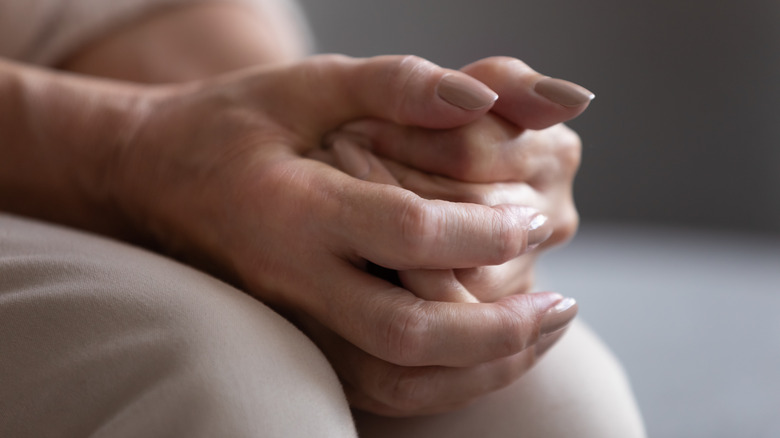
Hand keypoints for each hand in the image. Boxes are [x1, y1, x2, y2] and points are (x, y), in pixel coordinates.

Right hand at [110, 55, 578, 414]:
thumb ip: (398, 85)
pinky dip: (447, 384)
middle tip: (561, 300)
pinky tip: (490, 352)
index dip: (484, 230)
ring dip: (483, 370)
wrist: (156, 180)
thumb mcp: (308, 85)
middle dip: (500, 328)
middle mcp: (291, 280)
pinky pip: (380, 388)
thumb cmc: (234, 124)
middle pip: (407, 334)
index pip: (406, 233)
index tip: (530, 215)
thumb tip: (486, 97)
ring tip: (543, 333)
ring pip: (397, 380)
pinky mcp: (301, 342)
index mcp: (293, 206)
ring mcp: (293, 323)